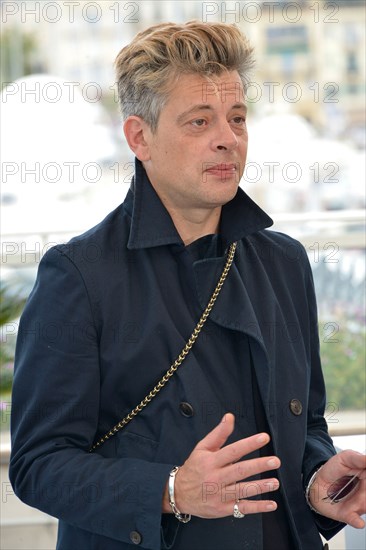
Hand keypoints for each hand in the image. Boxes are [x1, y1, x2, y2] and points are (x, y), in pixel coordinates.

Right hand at [163, 413, 279, 517]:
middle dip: (258, 465)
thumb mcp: (202, 447)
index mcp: (211, 460)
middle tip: (275, 461)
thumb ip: (219, 433)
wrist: (178, 493)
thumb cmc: (194, 468)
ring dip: (260, 486)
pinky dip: (257, 507)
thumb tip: (230, 417)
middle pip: (239, 471)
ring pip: (242, 490)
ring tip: (275, 482)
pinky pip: (242, 508)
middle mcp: (215, 477)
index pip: (233, 450)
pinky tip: (271, 504)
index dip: (249, 444)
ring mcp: (218, 495)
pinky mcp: (222, 509)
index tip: (264, 438)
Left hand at [308, 450, 365, 528]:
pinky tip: (359, 521)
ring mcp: (359, 504)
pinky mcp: (349, 514)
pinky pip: (355, 520)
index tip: (364, 477)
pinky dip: (357, 521)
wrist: (318, 482)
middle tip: (362, 485)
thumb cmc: (333, 470)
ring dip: (363, 503)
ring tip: (359, 498)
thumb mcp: (345, 458)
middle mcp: (365, 492)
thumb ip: (359, 459)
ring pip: (365, 506)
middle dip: (365, 492)